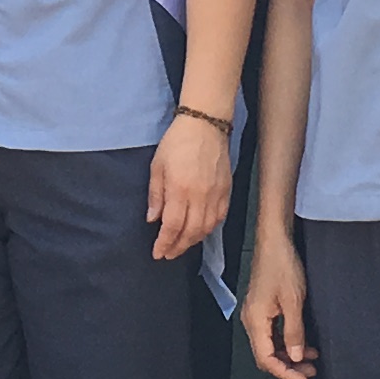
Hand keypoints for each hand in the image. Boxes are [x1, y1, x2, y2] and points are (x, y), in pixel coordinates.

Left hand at [144, 118, 229, 261]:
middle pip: (190, 232)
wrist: (206, 124)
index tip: (158, 253)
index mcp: (180, 190)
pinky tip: (201, 231)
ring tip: (182, 245)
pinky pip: (220, 218)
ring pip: (206, 228)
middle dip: (178, 247)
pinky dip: (209, 229)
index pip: (172, 226)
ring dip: (193, 241)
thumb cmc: (177, 143)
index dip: (164, 243)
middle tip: (168, 254)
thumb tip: (152, 219)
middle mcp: (200, 196)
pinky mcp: (227, 190)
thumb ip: (156, 195)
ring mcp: (216, 195)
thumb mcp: (157, 166)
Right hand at [240, 223, 315, 378]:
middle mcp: (251, 320)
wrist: (275, 240)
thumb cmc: (282, 265)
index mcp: (255, 320)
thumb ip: (294, 332)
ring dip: (290, 355)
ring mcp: (256, 314)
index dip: (285, 373)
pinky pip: (272, 334)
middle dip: (288, 367)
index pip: (266, 359)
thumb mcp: (293, 301)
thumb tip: (295, 356)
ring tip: (312, 360)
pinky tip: (304, 344)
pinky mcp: (262, 308)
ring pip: (270, 346)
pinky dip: (287, 342)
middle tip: (311, 372)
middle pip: (266, 355)